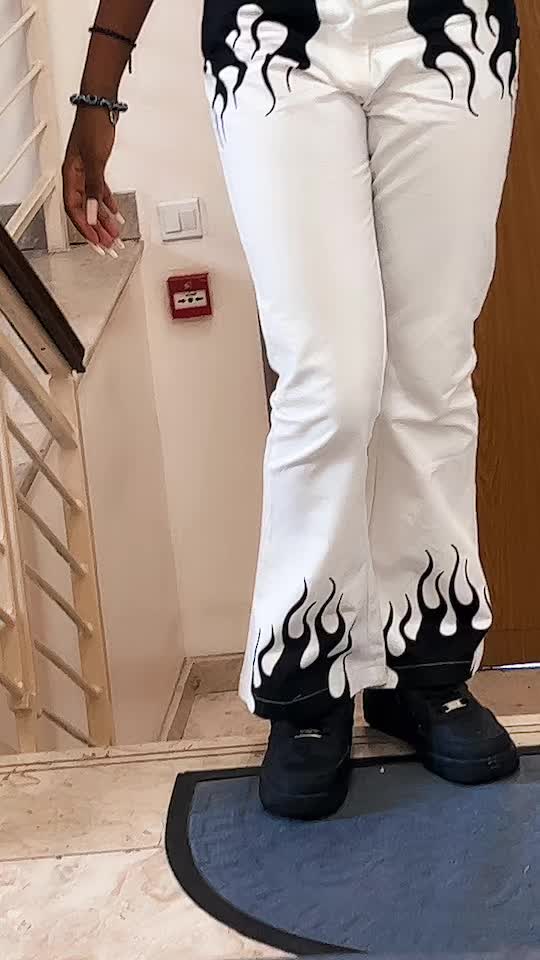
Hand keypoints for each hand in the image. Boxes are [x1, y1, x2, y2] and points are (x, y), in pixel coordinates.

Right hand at [62, 109, 122, 255]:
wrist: (101, 106)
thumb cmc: (94, 126)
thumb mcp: (95, 161)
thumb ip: (94, 189)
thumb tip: (91, 213)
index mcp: (71, 176)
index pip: (75, 211)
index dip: (86, 229)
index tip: (97, 244)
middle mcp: (77, 177)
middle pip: (85, 212)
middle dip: (97, 232)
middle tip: (108, 248)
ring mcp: (86, 174)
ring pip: (93, 205)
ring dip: (104, 221)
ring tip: (115, 237)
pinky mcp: (96, 169)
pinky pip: (100, 194)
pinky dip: (108, 206)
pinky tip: (116, 216)